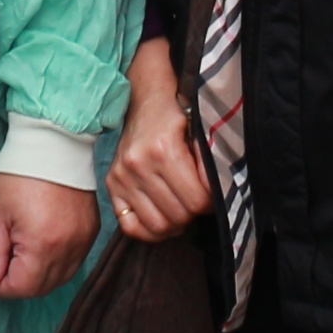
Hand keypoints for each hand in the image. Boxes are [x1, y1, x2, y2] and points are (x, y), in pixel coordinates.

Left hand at [0, 170, 97, 301]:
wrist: (54, 144)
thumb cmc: (19, 175)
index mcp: (41, 245)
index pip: (22, 287)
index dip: (1, 288)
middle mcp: (68, 248)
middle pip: (43, 287)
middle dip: (19, 285)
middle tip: (2, 268)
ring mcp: (84, 241)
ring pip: (62, 278)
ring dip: (39, 278)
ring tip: (21, 259)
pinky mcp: (92, 232)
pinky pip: (75, 262)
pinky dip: (58, 265)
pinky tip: (42, 251)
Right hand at [108, 38, 208, 244]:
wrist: (145, 100)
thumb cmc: (178, 116)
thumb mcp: (200, 131)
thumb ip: (210, 162)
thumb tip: (219, 193)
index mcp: (163, 150)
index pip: (196, 201)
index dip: (211, 202)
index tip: (212, 194)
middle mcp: (138, 165)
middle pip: (178, 215)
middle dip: (194, 212)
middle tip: (198, 201)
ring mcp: (121, 177)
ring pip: (157, 225)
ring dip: (175, 223)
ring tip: (182, 209)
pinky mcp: (112, 185)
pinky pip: (130, 226)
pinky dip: (149, 231)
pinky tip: (163, 220)